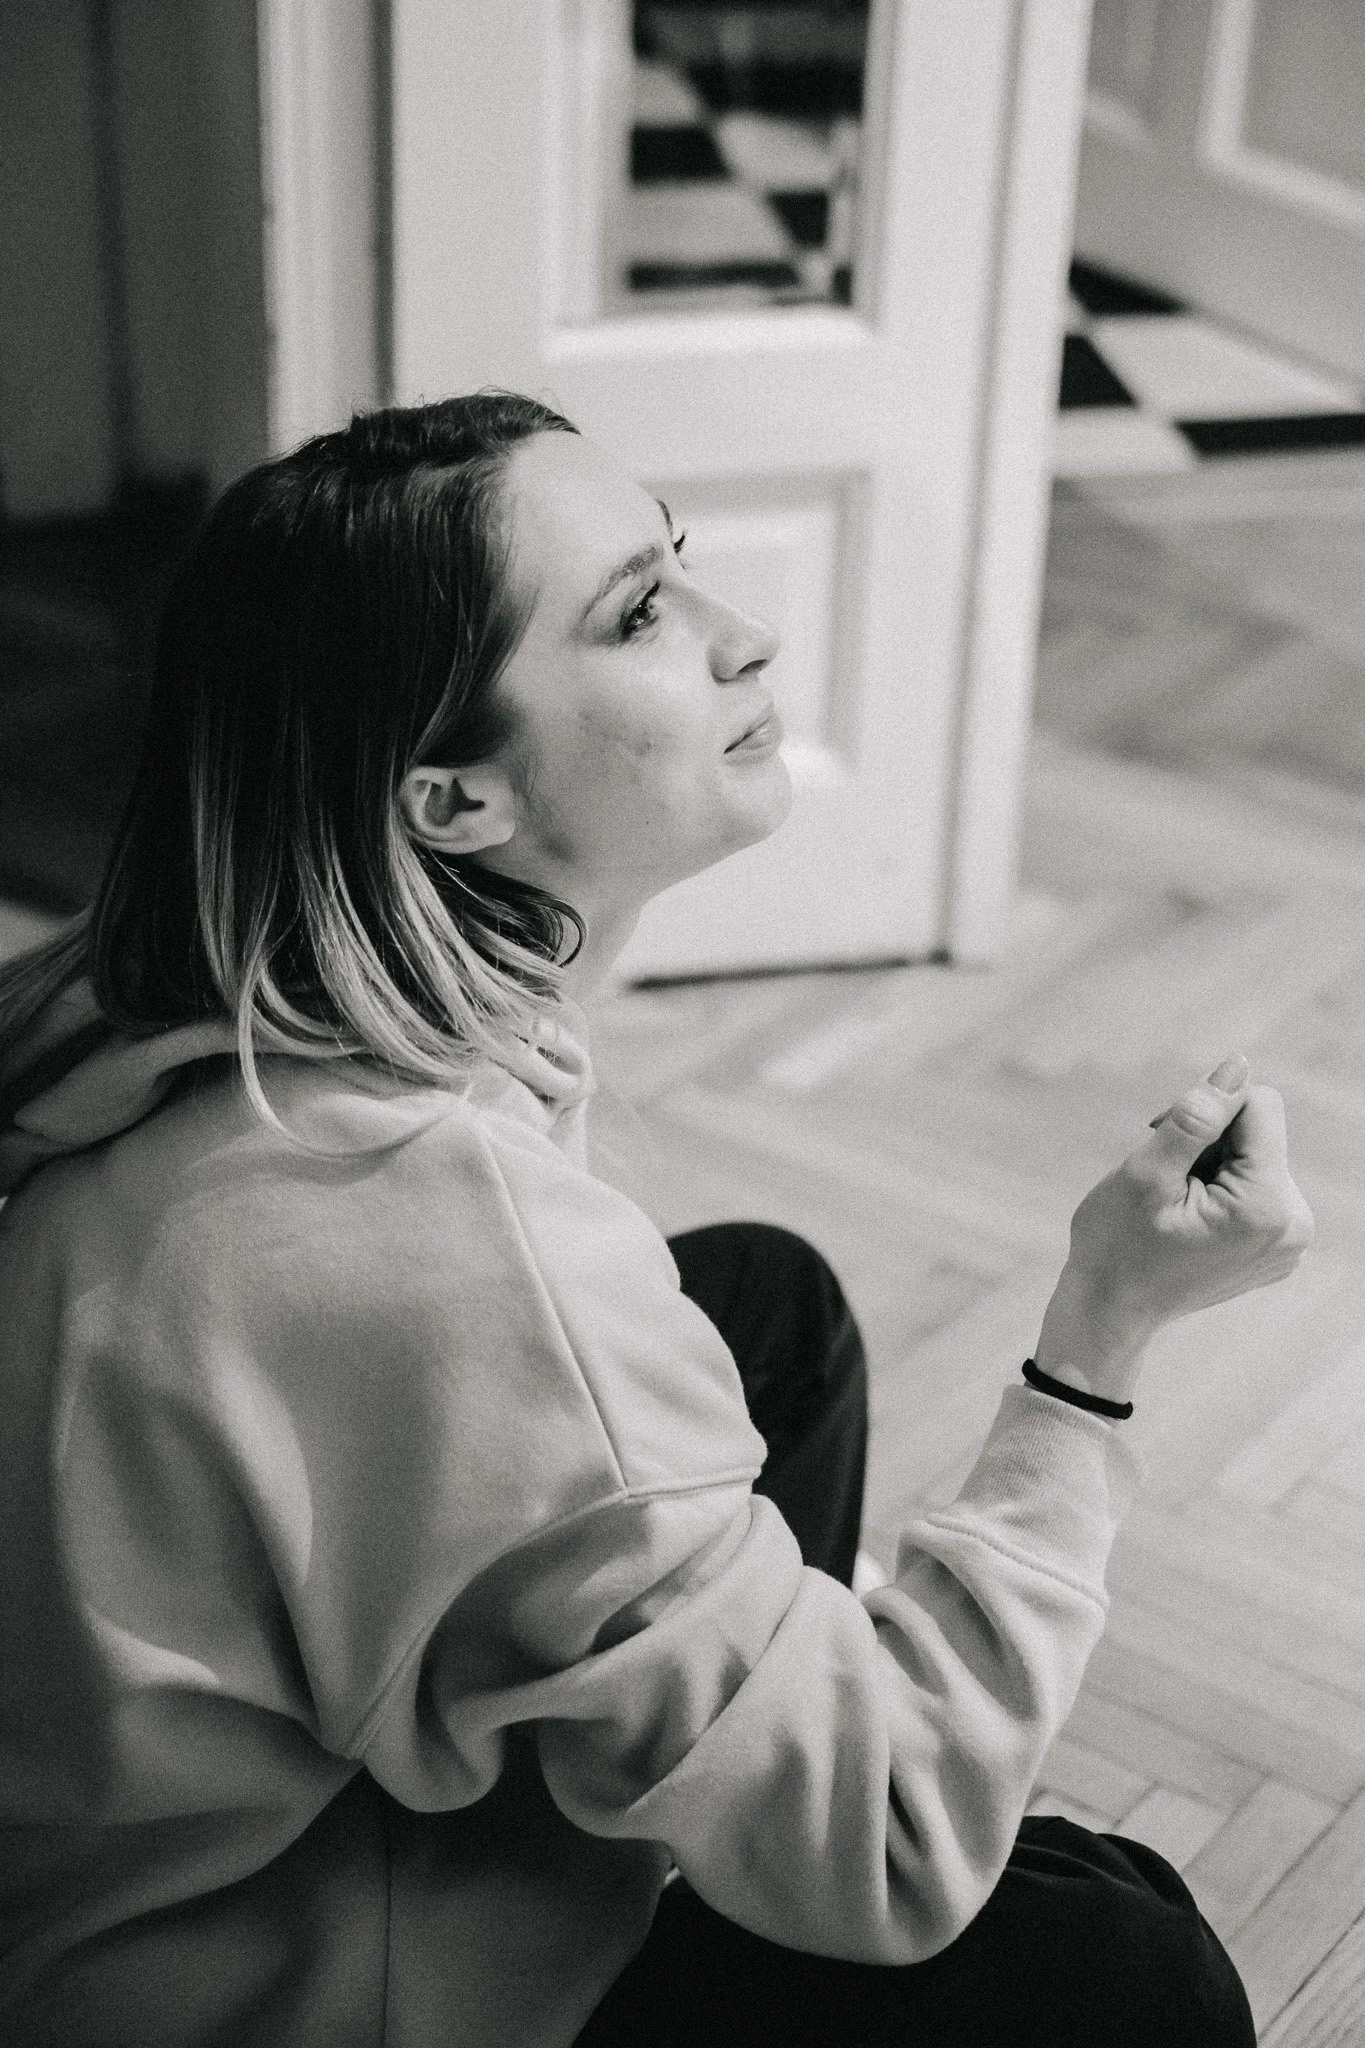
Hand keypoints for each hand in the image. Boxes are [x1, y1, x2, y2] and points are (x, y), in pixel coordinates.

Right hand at [1034, 1056, 1314, 1404]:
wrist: (1111, 1311)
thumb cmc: (1117, 1244)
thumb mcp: (1146, 1173)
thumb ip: (1195, 1117)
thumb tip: (1238, 1064)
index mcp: (1266, 1207)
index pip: (1259, 1107)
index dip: (1206, 1108)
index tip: (1161, 1137)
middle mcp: (1295, 1225)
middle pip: (1261, 1131)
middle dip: (1210, 1139)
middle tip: (1164, 1179)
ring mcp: (1291, 1241)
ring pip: (1257, 1155)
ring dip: (1213, 1162)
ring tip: (1175, 1201)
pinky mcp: (1279, 1245)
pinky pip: (1257, 1184)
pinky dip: (1222, 1185)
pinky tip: (1191, 1215)